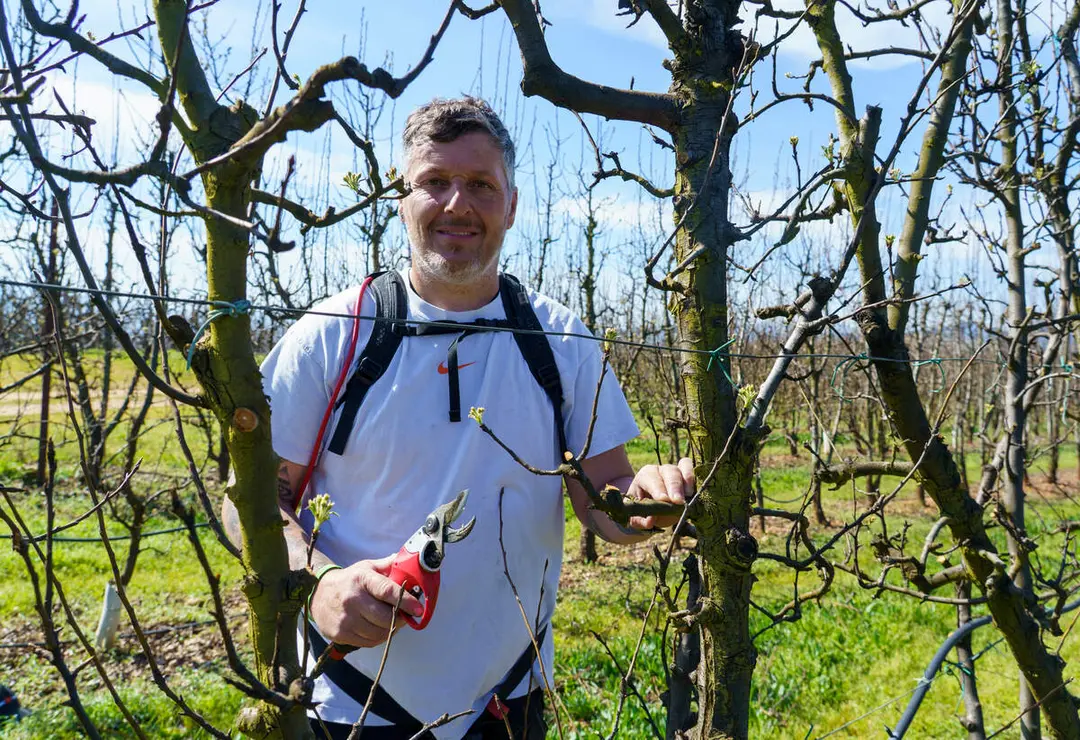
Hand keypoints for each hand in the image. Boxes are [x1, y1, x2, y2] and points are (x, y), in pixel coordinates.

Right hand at [309, 555, 424, 647]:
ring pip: (379, 633)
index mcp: (362, 579)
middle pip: (385, 617)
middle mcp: (352, 599)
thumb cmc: (349, 580)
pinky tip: (378, 629)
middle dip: (400, 619)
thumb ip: (389, 565)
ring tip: (392, 622)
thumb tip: (410, 561)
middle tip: (405, 616)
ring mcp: (345, 619)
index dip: (406, 602)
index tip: (419, 609)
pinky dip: (378, 638)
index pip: (387, 591)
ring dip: (391, 630)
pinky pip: (368, 642)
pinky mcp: (340, 634)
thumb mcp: (367, 567)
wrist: (318, 593)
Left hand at [625, 457, 694, 530]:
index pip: (651, 477)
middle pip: (670, 471)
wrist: (652, 510)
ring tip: (689, 496)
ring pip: (685, 466)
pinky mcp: (690, 476)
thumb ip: (640, 520)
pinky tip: (698, 493)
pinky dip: (698, 480)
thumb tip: (650, 521)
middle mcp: (662, 470)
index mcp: (646, 476)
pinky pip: (696, 471)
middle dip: (675, 486)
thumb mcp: (637, 516)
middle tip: (678, 501)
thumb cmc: (643, 510)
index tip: (664, 499)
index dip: (658, 488)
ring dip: (688, 481)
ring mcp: (678, 471)